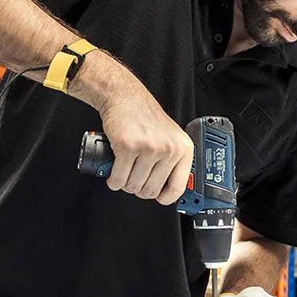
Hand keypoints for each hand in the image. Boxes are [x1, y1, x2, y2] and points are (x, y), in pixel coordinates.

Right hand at [94, 69, 192, 205]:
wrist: (126, 98)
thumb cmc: (145, 118)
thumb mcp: (170, 138)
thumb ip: (173, 161)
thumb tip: (170, 191)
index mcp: (183, 149)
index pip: (178, 187)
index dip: (165, 198)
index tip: (158, 198)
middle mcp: (169, 149)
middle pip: (151, 190)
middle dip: (139, 189)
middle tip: (134, 180)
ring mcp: (149, 148)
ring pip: (133, 186)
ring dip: (125, 185)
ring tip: (124, 174)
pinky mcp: (127, 147)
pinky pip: (119, 178)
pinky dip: (113, 181)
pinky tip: (113, 174)